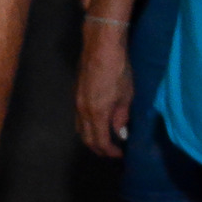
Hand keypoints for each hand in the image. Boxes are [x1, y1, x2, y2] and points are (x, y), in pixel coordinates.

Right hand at [74, 25, 133, 157]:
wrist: (101, 47)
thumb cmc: (118, 70)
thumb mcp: (126, 95)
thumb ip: (121, 116)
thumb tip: (120, 132)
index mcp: (96, 113)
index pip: (101, 141)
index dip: (110, 151)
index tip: (121, 154)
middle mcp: (82, 110)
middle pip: (86, 138)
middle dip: (99, 148)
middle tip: (112, 151)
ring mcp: (76, 101)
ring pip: (80, 128)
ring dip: (91, 137)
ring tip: (105, 139)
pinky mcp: (76, 93)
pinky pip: (78, 117)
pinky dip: (87, 125)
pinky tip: (98, 122)